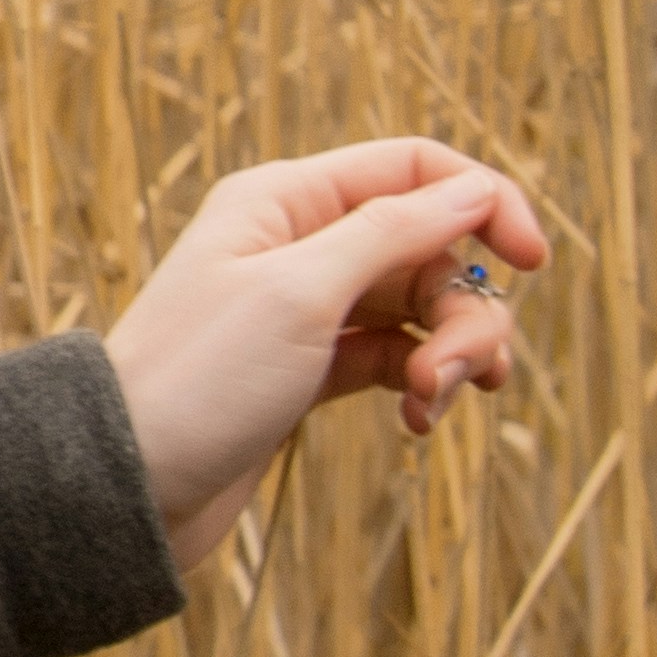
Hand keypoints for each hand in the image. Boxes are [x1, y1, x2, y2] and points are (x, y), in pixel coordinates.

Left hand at [103, 133, 550, 581]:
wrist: (126, 487)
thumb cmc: (198, 379)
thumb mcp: (300, 291)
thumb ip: (392, 232)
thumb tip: (475, 189)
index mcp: (286, 199)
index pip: (416, 169)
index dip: (485, 202)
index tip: (530, 261)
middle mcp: (298, 244)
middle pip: (432, 249)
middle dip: (466, 309)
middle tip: (457, 374)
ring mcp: (308, 310)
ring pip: (423, 309)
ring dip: (451, 354)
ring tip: (429, 405)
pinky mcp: (312, 372)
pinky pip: (398, 359)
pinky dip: (420, 386)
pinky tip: (416, 423)